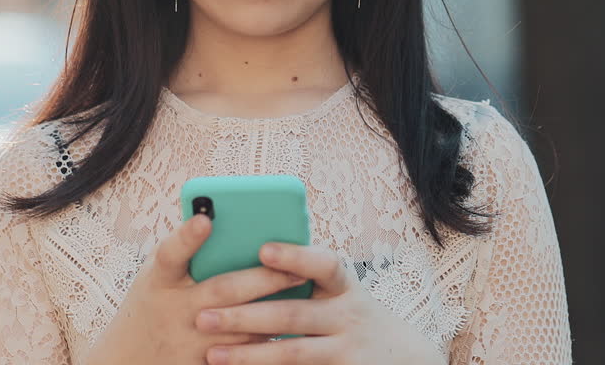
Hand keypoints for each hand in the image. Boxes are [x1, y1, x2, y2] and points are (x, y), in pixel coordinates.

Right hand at [88, 215, 308, 364]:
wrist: (128, 361)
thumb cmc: (152, 305)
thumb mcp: (158, 276)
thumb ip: (186, 251)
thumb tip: (224, 220)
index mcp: (160, 280)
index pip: (169, 254)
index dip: (186, 238)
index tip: (205, 220)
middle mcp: (174, 310)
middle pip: (221, 291)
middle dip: (262, 279)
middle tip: (297, 268)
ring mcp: (187, 342)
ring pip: (239, 328)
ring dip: (272, 312)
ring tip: (303, 292)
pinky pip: (240, 355)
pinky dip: (263, 343)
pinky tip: (287, 330)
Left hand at [195, 242, 442, 364]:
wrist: (401, 358)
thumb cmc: (353, 316)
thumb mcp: (342, 293)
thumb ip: (308, 279)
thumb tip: (253, 254)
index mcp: (345, 287)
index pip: (325, 264)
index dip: (296, 256)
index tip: (262, 250)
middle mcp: (348, 316)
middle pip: (294, 314)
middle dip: (247, 315)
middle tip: (204, 315)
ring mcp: (346, 350)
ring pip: (292, 353)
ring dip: (249, 354)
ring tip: (212, 354)